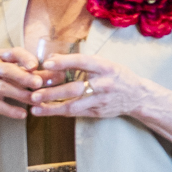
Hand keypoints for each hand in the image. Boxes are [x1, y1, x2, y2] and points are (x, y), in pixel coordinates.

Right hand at [0, 46, 45, 119]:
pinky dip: (11, 110)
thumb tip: (60, 75)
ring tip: (36, 101)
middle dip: (24, 77)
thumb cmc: (6, 77)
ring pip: (3, 88)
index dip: (25, 58)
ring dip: (21, 95)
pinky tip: (23, 114)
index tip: (36, 66)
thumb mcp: (19, 71)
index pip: (14, 53)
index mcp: (1, 56)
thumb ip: (38, 73)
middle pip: (7, 70)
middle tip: (39, 83)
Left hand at [27, 51, 153, 119]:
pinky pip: (76, 113)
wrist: (137, 96)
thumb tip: (53, 58)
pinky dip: (59, 112)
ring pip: (73, 105)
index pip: (83, 62)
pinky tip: (45, 112)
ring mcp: (101, 100)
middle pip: (75, 88)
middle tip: (34, 93)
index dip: (65, 62)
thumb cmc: (117, 75)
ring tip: (34, 107)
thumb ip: (82, 62)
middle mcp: (104, 84)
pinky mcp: (98, 112)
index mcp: (106, 67)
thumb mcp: (105, 63)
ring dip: (52, 107)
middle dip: (53, 92)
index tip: (47, 63)